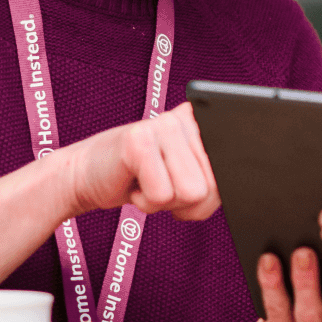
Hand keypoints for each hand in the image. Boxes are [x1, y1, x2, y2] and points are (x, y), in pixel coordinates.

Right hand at [62, 102, 219, 220]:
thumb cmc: (138, 179)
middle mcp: (186, 118)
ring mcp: (162, 125)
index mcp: (203, 123)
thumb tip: (227, 190)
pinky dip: (146, 202)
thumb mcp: (185, 178)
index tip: (186, 187)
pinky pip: (162, 195)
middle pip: (213, 188)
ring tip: (148, 182)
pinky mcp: (139, 140)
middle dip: (186, 203)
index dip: (210, 195)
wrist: (87, 175)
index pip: (234, 173)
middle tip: (161, 185)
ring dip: (165, 202)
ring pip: (192, 192)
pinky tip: (133, 182)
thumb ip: (214, 180)